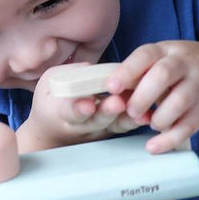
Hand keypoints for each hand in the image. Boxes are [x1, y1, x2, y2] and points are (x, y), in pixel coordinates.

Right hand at [23, 63, 143, 149]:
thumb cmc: (52, 101)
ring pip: (113, 125)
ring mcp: (97, 130)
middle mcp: (80, 125)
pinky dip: (136, 121)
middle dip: (107, 111)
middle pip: (95, 120)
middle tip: (117, 103)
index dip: (79, 108)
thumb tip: (89, 68)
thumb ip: (67, 74)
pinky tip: (147, 115)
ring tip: (140, 113)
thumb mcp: (50, 82)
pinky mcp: (111, 131)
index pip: (69, 110)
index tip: (88, 105)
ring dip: (127, 119)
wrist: (53, 129)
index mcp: (60, 112)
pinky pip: (125, 126)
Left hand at [106, 41, 198, 152]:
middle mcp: (186, 64)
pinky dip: (169, 139)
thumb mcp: (164, 59)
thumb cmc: (184, 68)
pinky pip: (188, 126)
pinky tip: (153, 146)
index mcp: (167, 50)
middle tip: (130, 111)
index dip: (127, 71)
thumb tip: (105, 92)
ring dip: (157, 117)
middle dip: (142, 96)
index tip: (111, 87)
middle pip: (163, 76)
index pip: (146, 55)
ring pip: (178, 102)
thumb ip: (140, 73)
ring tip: (149, 122)